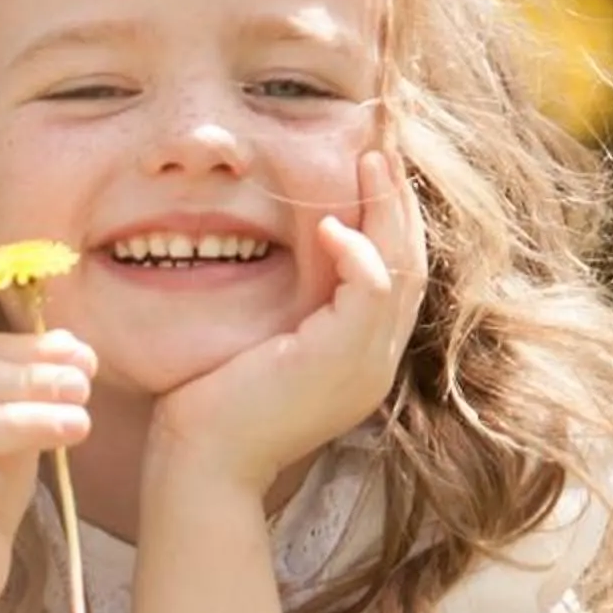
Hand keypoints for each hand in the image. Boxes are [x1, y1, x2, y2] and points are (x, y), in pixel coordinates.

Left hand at [146, 148, 426, 494]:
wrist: (201, 464)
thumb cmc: (213, 407)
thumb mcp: (261, 343)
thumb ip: (288, 304)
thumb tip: (287, 252)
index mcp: (360, 359)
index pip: (395, 277)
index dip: (390, 220)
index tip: (373, 168)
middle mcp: (375, 363)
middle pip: (411, 266)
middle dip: (400, 203)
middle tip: (382, 148)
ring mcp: (366, 366)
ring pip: (402, 271)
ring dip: (388, 211)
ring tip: (370, 161)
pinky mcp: (344, 361)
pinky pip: (373, 291)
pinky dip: (356, 252)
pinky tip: (329, 225)